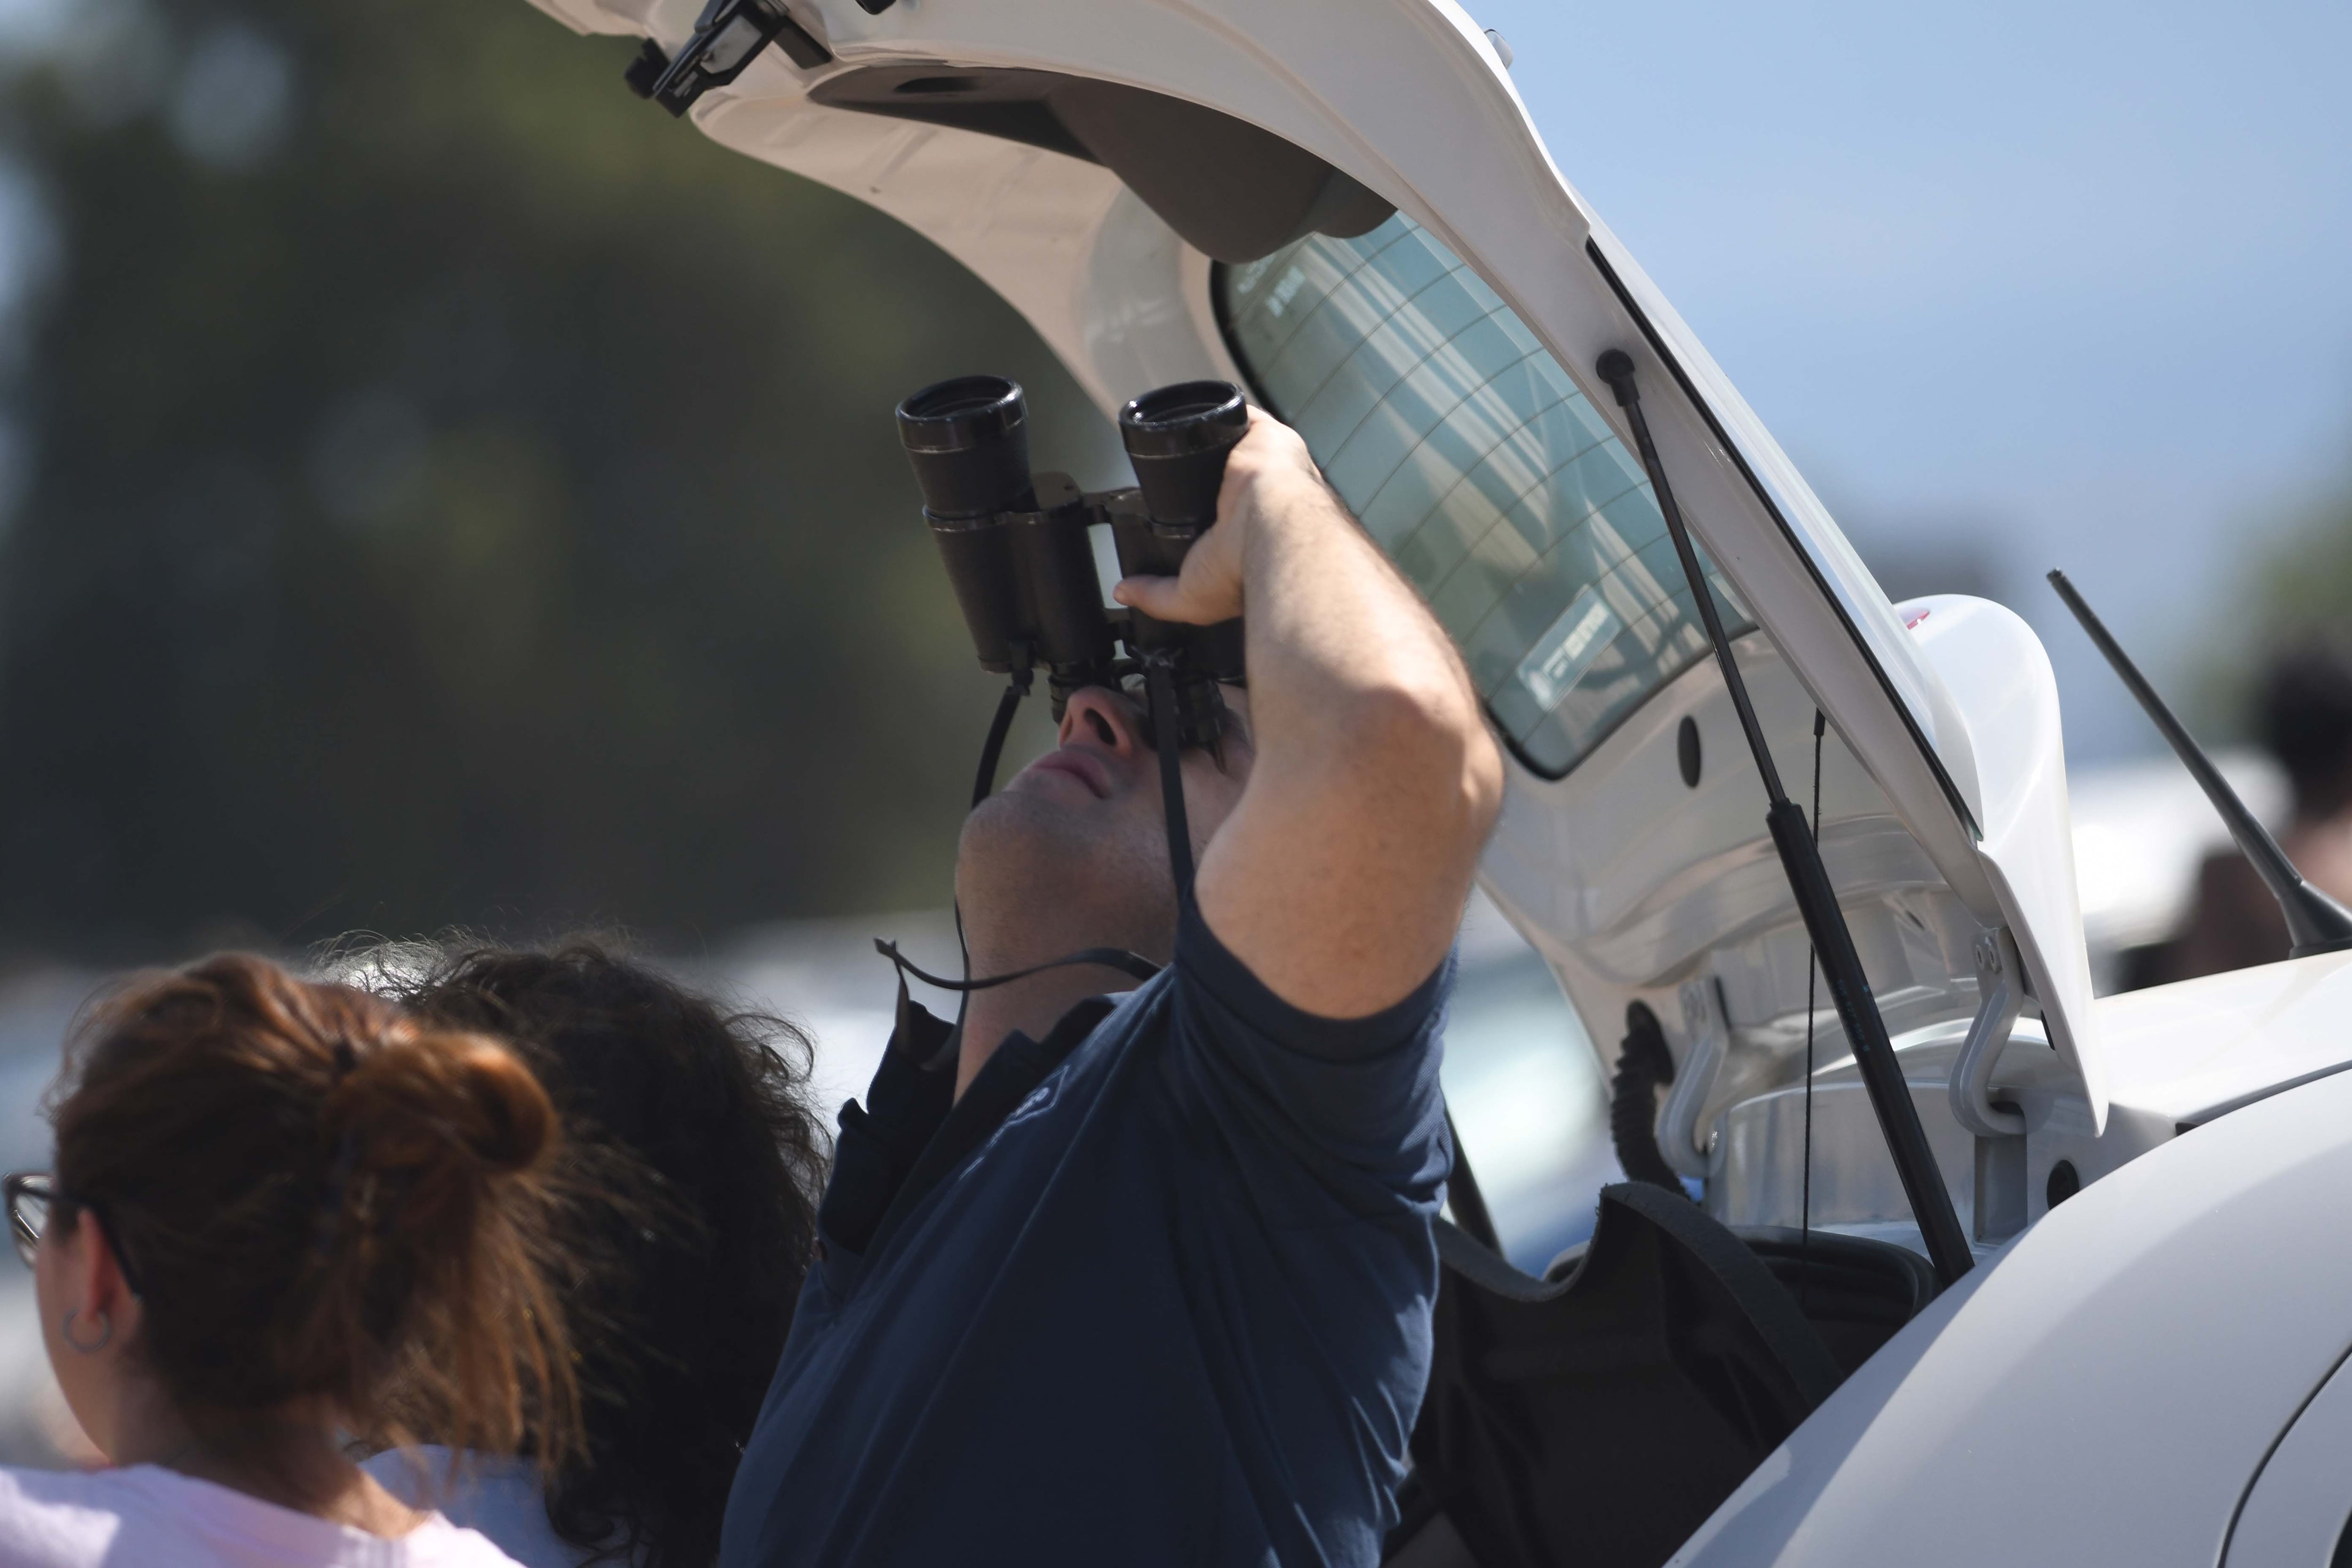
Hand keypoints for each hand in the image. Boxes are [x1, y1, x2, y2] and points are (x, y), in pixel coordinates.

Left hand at [1111, 408, 1324, 625]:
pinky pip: (1236, 414)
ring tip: (1175, 444)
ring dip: (1207, 443)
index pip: (1237, 518)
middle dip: (1206, 476)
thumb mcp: (1193, 597)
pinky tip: (1188, 415)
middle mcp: (1275, 498)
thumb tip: (1125, 592)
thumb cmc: (1248, 569)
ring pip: (1234, 445)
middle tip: (1177, 480)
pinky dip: (1213, 412)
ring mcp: (1273, 464)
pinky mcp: (1266, 435)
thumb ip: (1157, 596)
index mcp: (1265, 536)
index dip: (1212, 513)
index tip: (1190, 514)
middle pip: (1235, 478)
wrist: (1276, 534)